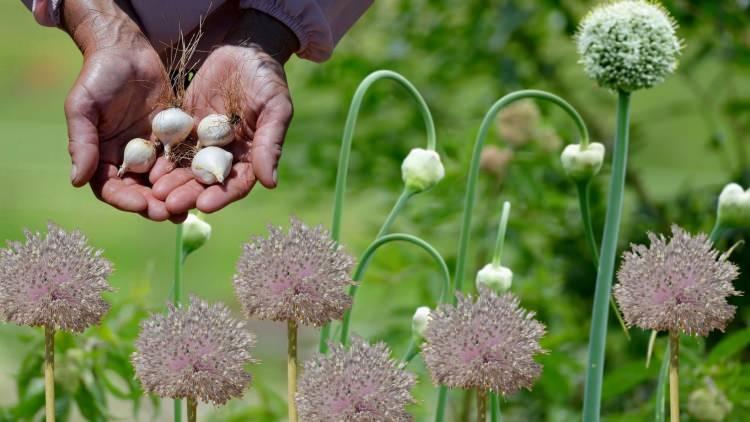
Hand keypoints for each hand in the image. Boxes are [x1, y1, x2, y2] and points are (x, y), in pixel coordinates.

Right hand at [63, 0, 181, 221]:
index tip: (141, 205)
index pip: (112, 188)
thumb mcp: (83, 107)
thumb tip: (77, 181)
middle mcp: (128, 159)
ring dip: (176, 195)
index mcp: (102, 157)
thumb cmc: (97, 76)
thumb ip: (82, 142)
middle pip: (141, 190)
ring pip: (165, 180)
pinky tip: (205, 182)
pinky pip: (183, 160)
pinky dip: (192, 172)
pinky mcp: (174, 139)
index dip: (125, 199)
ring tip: (191, 207)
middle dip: (155, 204)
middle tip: (170, 213)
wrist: (126, 50)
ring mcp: (153, 151)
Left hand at [153, 10, 297, 214]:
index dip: (221, 195)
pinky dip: (159, 157)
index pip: (236, 183)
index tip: (205, 205)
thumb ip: (270, 143)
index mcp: (251, 156)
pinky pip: (170, 145)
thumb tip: (270, 183)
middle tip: (169, 204)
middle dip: (188, 193)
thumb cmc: (267, 79)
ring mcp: (203, 142)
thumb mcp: (275, 108)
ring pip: (185, 168)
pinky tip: (145, 166)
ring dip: (170, 181)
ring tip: (154, 191)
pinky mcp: (185, 127)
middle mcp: (226, 155)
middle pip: (206, 181)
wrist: (244, 48)